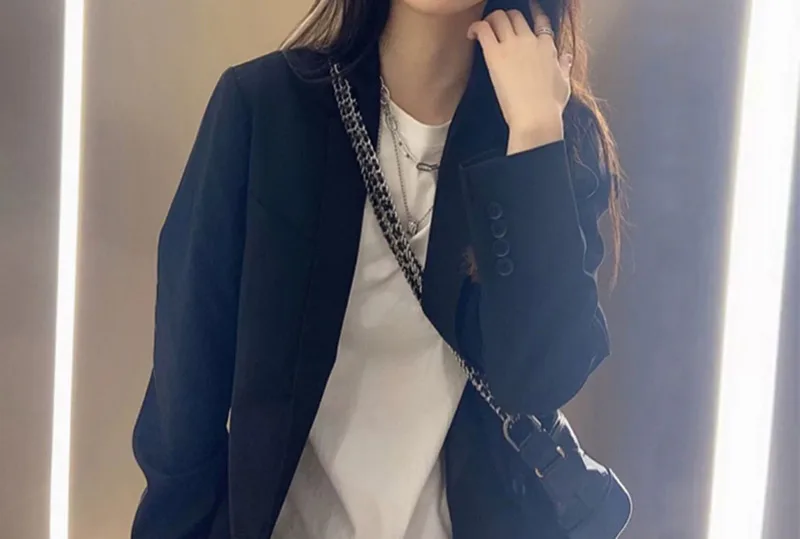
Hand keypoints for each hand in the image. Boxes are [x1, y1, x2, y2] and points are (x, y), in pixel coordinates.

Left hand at [467, 3, 572, 153]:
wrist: (536, 116)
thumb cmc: (550, 105)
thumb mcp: (564, 83)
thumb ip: (564, 66)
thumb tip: (566, 58)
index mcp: (547, 47)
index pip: (540, 20)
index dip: (532, 13)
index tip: (526, 12)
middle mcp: (530, 40)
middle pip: (516, 15)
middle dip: (506, 18)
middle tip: (498, 26)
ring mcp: (512, 45)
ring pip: (499, 17)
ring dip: (490, 20)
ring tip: (484, 28)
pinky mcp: (495, 54)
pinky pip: (483, 29)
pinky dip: (475, 27)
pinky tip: (471, 34)